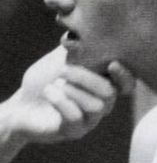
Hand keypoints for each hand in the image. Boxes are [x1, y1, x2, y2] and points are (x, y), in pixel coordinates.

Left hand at [6, 48, 134, 143]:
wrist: (24, 104)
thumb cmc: (46, 79)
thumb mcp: (63, 58)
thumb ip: (80, 47)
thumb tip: (92, 31)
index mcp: (102, 86)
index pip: (126, 85)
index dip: (124, 77)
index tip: (112, 65)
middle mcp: (101, 105)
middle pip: (110, 94)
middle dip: (86, 78)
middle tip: (63, 69)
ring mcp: (89, 121)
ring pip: (96, 107)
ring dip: (74, 91)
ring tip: (55, 83)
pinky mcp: (74, 131)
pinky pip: (76, 117)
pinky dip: (60, 100)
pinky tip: (48, 91)